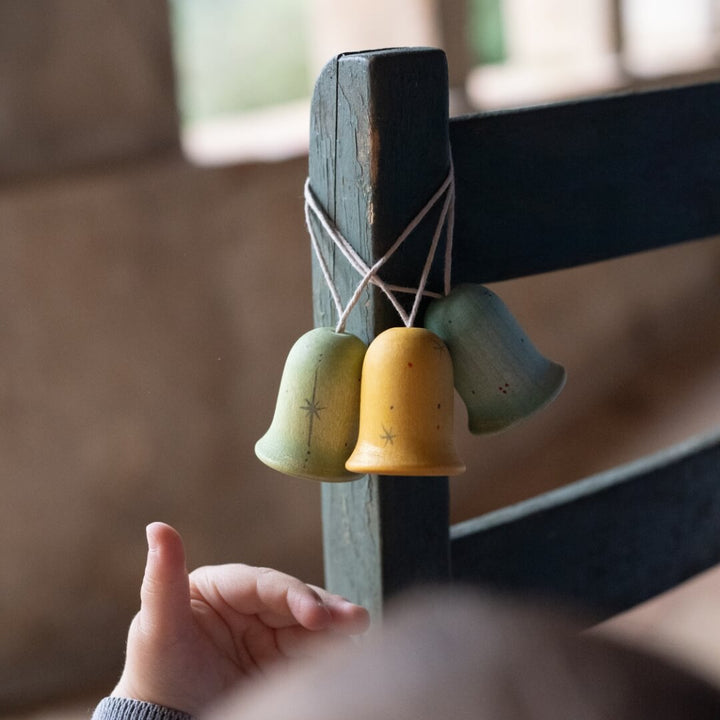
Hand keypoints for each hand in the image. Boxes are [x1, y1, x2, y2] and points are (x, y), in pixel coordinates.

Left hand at [111, 522, 368, 715]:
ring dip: (336, 622)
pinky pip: (311, 648)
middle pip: (293, 599)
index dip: (293, 594)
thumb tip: (157, 526)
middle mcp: (247, 603)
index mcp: (220, 586)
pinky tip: (351, 646)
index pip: (264, 584)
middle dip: (324, 608)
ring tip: (361, 627)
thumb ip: (162, 578)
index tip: (317, 614)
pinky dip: (331, 645)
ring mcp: (266, 631)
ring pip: (307, 620)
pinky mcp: (279, 658)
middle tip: (355, 620)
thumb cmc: (156, 675)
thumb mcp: (157, 627)